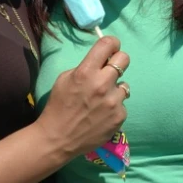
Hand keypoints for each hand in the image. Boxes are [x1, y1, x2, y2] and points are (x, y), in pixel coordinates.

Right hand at [36, 36, 129, 158]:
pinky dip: (114, 107)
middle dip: (118, 62)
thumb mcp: (65, 79)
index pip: (108, 44)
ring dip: (115, 89)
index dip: (111, 43)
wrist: (57, 139)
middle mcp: (103, 84)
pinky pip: (122, 104)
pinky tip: (102, 114)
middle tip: (110, 71)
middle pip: (124, 59)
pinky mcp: (120, 116)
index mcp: (86, 72)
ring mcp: (113, 101)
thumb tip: (102, 60)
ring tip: (102, 100)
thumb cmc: (58, 106)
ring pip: (124, 85)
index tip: (111, 48)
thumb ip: (85, 67)